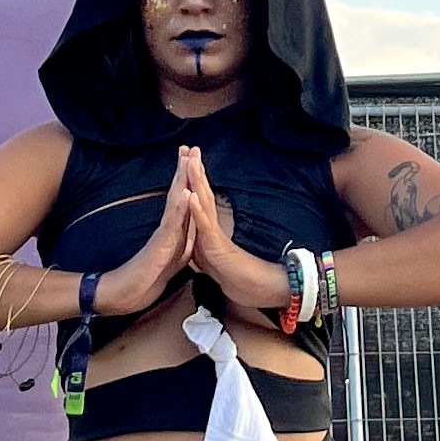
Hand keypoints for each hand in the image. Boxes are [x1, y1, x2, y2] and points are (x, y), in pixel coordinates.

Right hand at [92, 159, 200, 317]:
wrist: (126, 295)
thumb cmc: (145, 279)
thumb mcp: (171, 260)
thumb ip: (180, 244)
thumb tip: (189, 233)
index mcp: (171, 231)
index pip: (181, 200)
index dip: (187, 180)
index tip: (192, 159)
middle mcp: (166, 228)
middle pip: (178, 194)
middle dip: (184, 170)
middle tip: (189, 147)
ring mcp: (163, 234)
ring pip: (175, 203)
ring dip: (182, 180)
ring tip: (188, 159)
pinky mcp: (160, 245)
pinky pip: (173, 224)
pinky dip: (180, 208)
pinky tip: (186, 192)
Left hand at [176, 157, 289, 323]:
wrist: (252, 292)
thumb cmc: (235, 277)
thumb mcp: (210, 260)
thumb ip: (203, 248)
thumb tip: (194, 241)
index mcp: (209, 229)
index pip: (199, 199)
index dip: (193, 180)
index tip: (187, 160)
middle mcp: (213, 226)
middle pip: (203, 193)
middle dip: (195, 170)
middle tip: (191, 148)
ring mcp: (215, 233)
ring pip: (204, 202)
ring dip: (197, 181)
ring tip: (191, 160)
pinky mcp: (216, 244)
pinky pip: (205, 224)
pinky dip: (197, 209)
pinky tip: (191, 193)